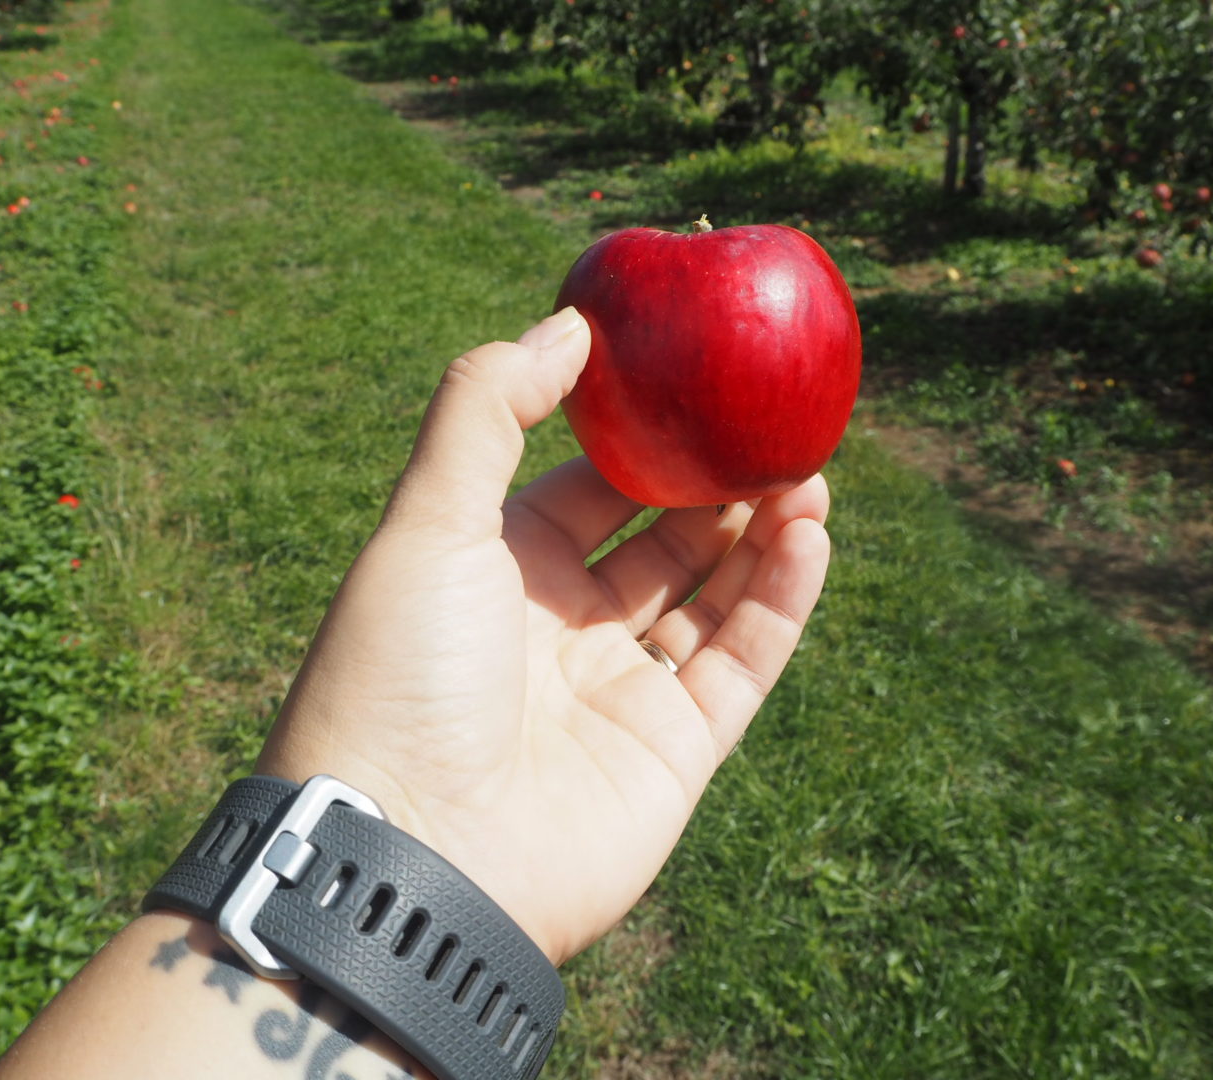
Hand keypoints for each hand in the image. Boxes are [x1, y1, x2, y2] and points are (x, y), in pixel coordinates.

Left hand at [257, 307, 830, 963]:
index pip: (589, 491)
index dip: (644, 441)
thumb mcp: (428, 520)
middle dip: (717, 487)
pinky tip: (811, 538)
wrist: (412, 856)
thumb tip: (567, 323)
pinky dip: (781, 603)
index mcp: (497, 572)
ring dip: (763, 538)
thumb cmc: (401, 675)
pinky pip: (742, 665)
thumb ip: (487, 411)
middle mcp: (561, 631)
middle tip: (776, 430)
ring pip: (712, 600)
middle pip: (660, 543)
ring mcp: (619, 695)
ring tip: (809, 475)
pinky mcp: (673, 753)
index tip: (700, 386)